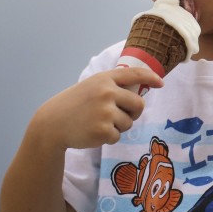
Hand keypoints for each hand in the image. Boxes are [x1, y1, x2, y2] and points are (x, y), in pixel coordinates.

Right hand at [31, 67, 161, 150]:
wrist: (52, 124)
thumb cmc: (74, 105)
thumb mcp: (92, 87)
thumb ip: (113, 86)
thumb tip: (141, 90)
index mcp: (105, 79)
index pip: (135, 74)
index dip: (151, 78)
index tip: (160, 83)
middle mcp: (107, 93)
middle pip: (139, 104)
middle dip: (134, 112)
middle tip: (119, 115)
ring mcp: (105, 112)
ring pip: (129, 122)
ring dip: (118, 126)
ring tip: (98, 123)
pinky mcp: (103, 130)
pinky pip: (118, 136)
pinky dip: (108, 137)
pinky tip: (93, 132)